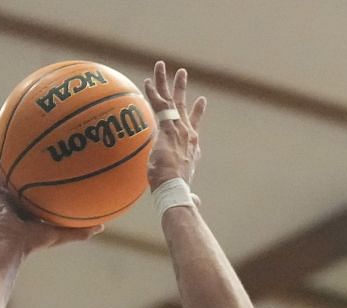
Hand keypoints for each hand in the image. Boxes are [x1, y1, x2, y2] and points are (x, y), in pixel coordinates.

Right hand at [0, 143, 101, 254]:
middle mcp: (17, 198)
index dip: (46, 176)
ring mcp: (3, 194)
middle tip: (35, 141)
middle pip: (23, 175)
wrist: (10, 245)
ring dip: (6, 152)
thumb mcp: (60, 234)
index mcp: (31, 207)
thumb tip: (102, 226)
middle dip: (27, 159)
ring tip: (10, 133)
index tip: (56, 161)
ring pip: (4, 169)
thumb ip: (79, 231)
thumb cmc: (33, 242)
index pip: (40, 188)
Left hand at [144, 60, 204, 190]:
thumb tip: (196, 203)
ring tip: (162, 65)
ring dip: (166, 82)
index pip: (195, 126)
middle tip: (182, 74)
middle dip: (182, 89)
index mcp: (193, 148)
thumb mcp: (186, 192)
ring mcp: (178, 129)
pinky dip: (152, 93)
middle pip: (183, 106)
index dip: (197, 113)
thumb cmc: (179, 194)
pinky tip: (146, 81)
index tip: (200, 102)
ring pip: (171, 99)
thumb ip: (191, 197)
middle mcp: (188, 134)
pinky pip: (158, 105)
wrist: (175, 189)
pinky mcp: (166, 127)